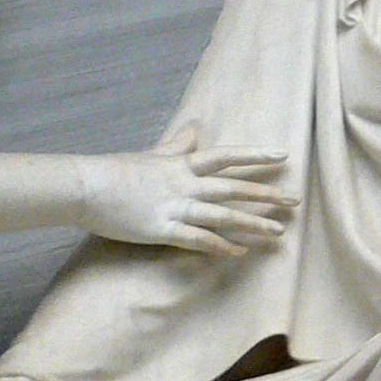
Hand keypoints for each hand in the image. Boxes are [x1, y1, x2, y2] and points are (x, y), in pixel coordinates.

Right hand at [79, 125, 296, 255]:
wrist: (85, 187)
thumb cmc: (116, 171)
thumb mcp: (152, 154)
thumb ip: (178, 144)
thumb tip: (196, 127)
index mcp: (181, 164)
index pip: (226, 156)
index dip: (255, 155)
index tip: (283, 155)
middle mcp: (184, 184)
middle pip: (233, 188)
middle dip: (266, 195)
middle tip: (295, 202)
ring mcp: (174, 207)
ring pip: (223, 215)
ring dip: (253, 224)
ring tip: (279, 232)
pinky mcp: (162, 230)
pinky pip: (197, 239)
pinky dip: (220, 246)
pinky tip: (239, 253)